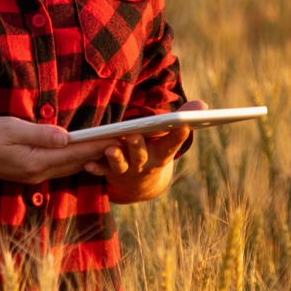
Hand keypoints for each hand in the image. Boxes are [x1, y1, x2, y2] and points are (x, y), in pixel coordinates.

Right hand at [0, 116, 114, 185]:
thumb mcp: (11, 129)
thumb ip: (40, 133)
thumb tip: (67, 136)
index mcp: (36, 162)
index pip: (75, 153)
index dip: (99, 145)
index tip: (119, 137)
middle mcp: (39, 173)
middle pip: (77, 163)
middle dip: (101, 152)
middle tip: (124, 140)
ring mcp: (35, 176)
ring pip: (71, 167)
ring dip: (90, 157)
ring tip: (112, 146)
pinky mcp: (32, 173)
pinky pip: (61, 168)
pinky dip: (76, 160)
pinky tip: (86, 153)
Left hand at [87, 100, 206, 202]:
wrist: (141, 185)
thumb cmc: (156, 150)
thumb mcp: (170, 138)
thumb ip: (184, 119)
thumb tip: (202, 105)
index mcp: (161, 154)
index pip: (171, 145)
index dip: (178, 136)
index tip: (184, 124)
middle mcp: (144, 163)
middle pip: (141, 155)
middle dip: (138, 146)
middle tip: (135, 136)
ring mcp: (126, 170)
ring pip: (120, 164)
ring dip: (116, 157)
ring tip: (111, 148)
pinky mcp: (109, 171)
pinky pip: (101, 170)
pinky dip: (95, 167)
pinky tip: (89, 164)